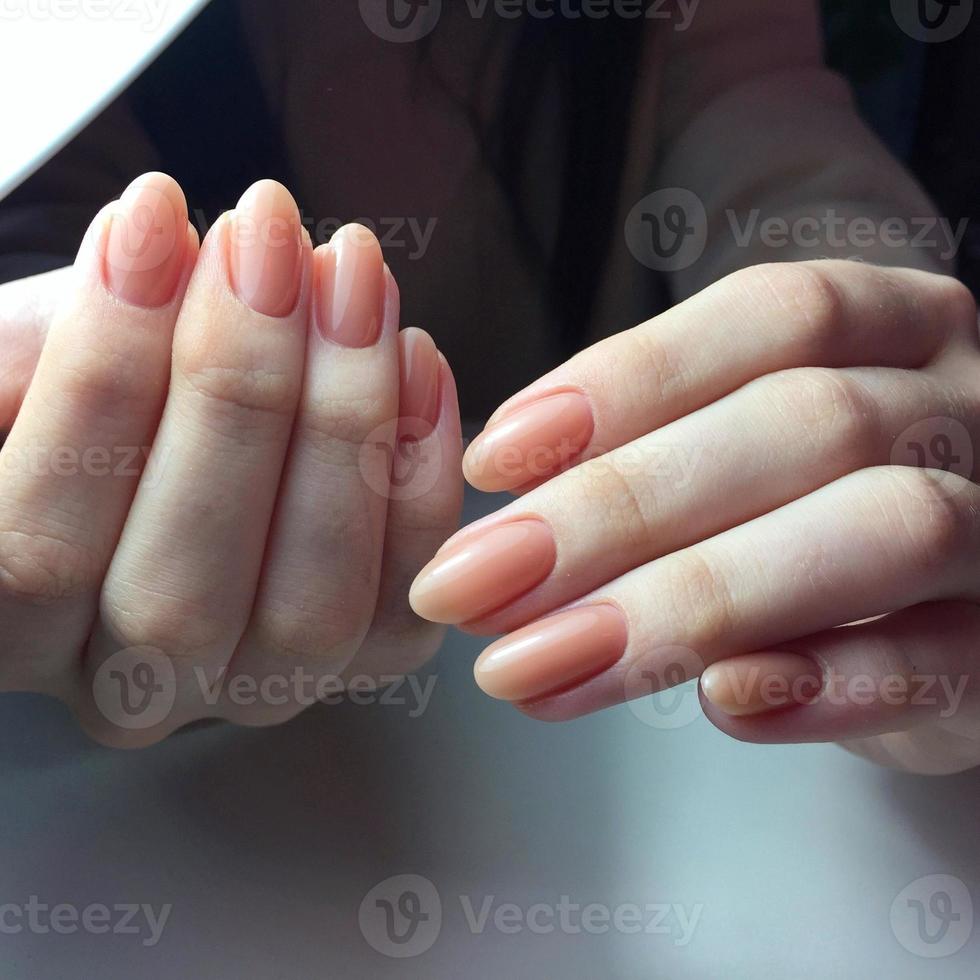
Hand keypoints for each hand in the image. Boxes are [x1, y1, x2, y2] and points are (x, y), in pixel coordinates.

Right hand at [0, 172, 461, 746]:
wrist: (175, 432)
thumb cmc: (90, 394)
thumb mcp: (38, 361)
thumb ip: (55, 346)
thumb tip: (146, 254)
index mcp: (16, 633)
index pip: (35, 546)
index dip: (100, 377)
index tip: (151, 216)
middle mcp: (140, 687)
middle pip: (180, 590)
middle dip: (233, 390)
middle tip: (266, 239)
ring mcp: (263, 685)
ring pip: (310, 601)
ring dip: (340, 421)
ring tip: (348, 277)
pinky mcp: (369, 657)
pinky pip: (409, 586)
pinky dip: (420, 467)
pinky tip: (414, 354)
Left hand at [410, 260, 979, 774]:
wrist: (948, 609)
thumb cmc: (813, 510)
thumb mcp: (739, 454)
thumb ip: (650, 458)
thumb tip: (507, 506)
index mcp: (891, 327)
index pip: (771, 317)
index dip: (628, 380)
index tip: (497, 458)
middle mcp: (961, 404)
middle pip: (805, 423)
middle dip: (620, 508)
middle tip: (482, 583)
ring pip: (882, 529)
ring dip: (692, 601)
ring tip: (548, 664)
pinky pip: (948, 659)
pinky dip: (832, 685)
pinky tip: (725, 703)